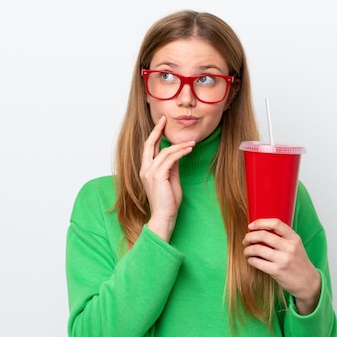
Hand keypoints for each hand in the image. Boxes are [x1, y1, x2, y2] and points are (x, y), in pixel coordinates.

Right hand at [140, 116, 194, 241]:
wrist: (164, 216)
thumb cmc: (168, 201)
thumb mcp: (171, 179)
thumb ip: (172, 166)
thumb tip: (177, 154)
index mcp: (146, 170)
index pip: (148, 148)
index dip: (154, 135)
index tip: (161, 124)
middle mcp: (145, 169)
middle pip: (149, 144)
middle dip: (157, 130)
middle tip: (164, 120)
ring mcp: (150, 173)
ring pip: (164, 152)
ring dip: (179, 145)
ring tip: (191, 143)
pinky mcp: (158, 176)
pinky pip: (170, 159)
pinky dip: (180, 152)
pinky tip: (189, 150)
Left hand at [242, 218, 321, 314]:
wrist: (308, 282)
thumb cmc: (298, 262)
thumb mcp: (296, 245)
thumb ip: (282, 237)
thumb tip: (260, 230)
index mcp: (294, 238)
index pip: (275, 224)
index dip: (260, 222)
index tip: (251, 226)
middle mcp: (289, 248)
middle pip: (263, 235)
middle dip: (249, 237)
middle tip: (246, 240)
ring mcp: (283, 260)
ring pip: (257, 249)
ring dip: (247, 249)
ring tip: (247, 251)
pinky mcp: (276, 271)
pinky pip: (256, 262)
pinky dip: (250, 260)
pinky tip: (251, 260)